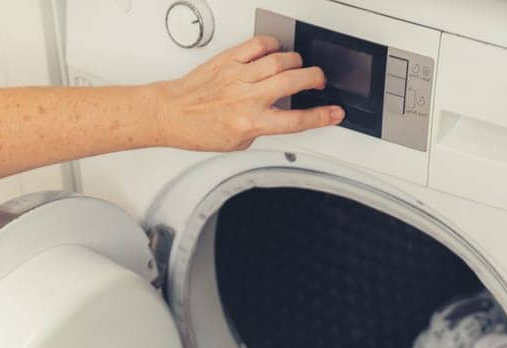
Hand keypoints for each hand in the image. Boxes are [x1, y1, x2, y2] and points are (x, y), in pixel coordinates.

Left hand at [153, 36, 343, 151]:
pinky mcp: (229, 60)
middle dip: (315, 79)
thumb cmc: (198, 130)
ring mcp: (239, 76)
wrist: (171, 114)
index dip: (321, 116)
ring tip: (298, 67)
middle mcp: (247, 98)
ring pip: (281, 60)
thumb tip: (274, 117)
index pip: (296, 120)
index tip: (335, 113)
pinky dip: (272, 45)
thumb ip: (260, 129)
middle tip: (319, 81)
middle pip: (294, 82)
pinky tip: (274, 51)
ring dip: (296, 62)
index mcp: (251, 123)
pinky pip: (258, 45)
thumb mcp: (236, 143)